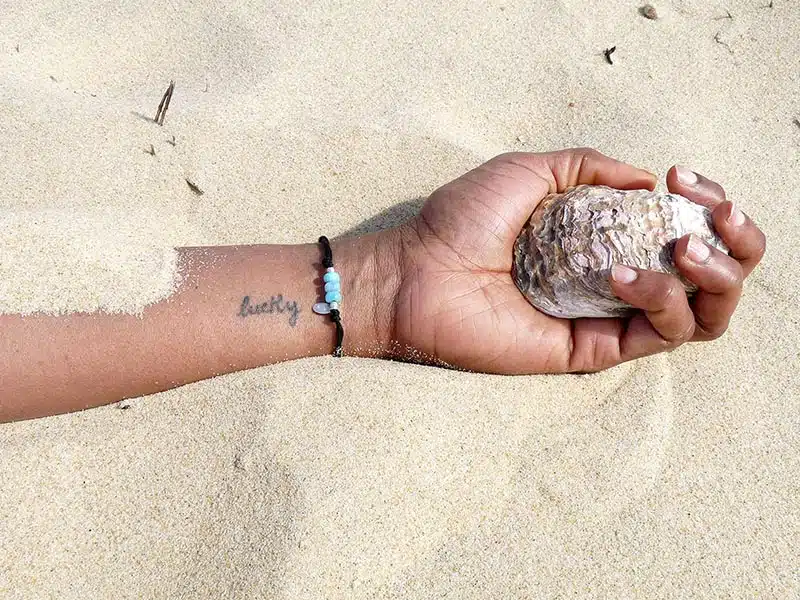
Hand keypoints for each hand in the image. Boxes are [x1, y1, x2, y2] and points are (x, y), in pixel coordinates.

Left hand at [389, 148, 765, 372]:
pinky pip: (657, 336)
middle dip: (734, 243)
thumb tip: (648, 180)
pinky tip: (625, 274)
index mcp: (605, 237)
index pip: (681, 227)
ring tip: (684, 249)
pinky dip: (661, 302)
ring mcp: (607, 316)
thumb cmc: (463, 220)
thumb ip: (589, 166)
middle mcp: (615, 277)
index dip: (706, 203)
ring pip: (700, 314)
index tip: (686, 180)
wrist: (419, 271)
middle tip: (715, 218)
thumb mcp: (530, 170)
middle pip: (710, 275)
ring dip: (716, 278)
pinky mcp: (593, 349)